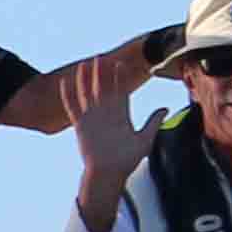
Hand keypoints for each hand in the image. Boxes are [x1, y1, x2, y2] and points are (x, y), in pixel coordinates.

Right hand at [65, 40, 157, 172]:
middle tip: (101, 58)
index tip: (120, 64)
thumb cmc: (126, 160)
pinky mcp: (80, 125)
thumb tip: (166, 108)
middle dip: (102, 73)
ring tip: (85, 64)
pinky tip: (65, 82)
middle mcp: (105, 113)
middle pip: (103, 88)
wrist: (108, 174)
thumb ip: (153, 123)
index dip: (119, 77)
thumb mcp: (144, 140)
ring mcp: (92, 118)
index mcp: (121, 115)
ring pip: (87, 94)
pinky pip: (72, 107)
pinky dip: (68, 95)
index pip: (120, 91)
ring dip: (85, 79)